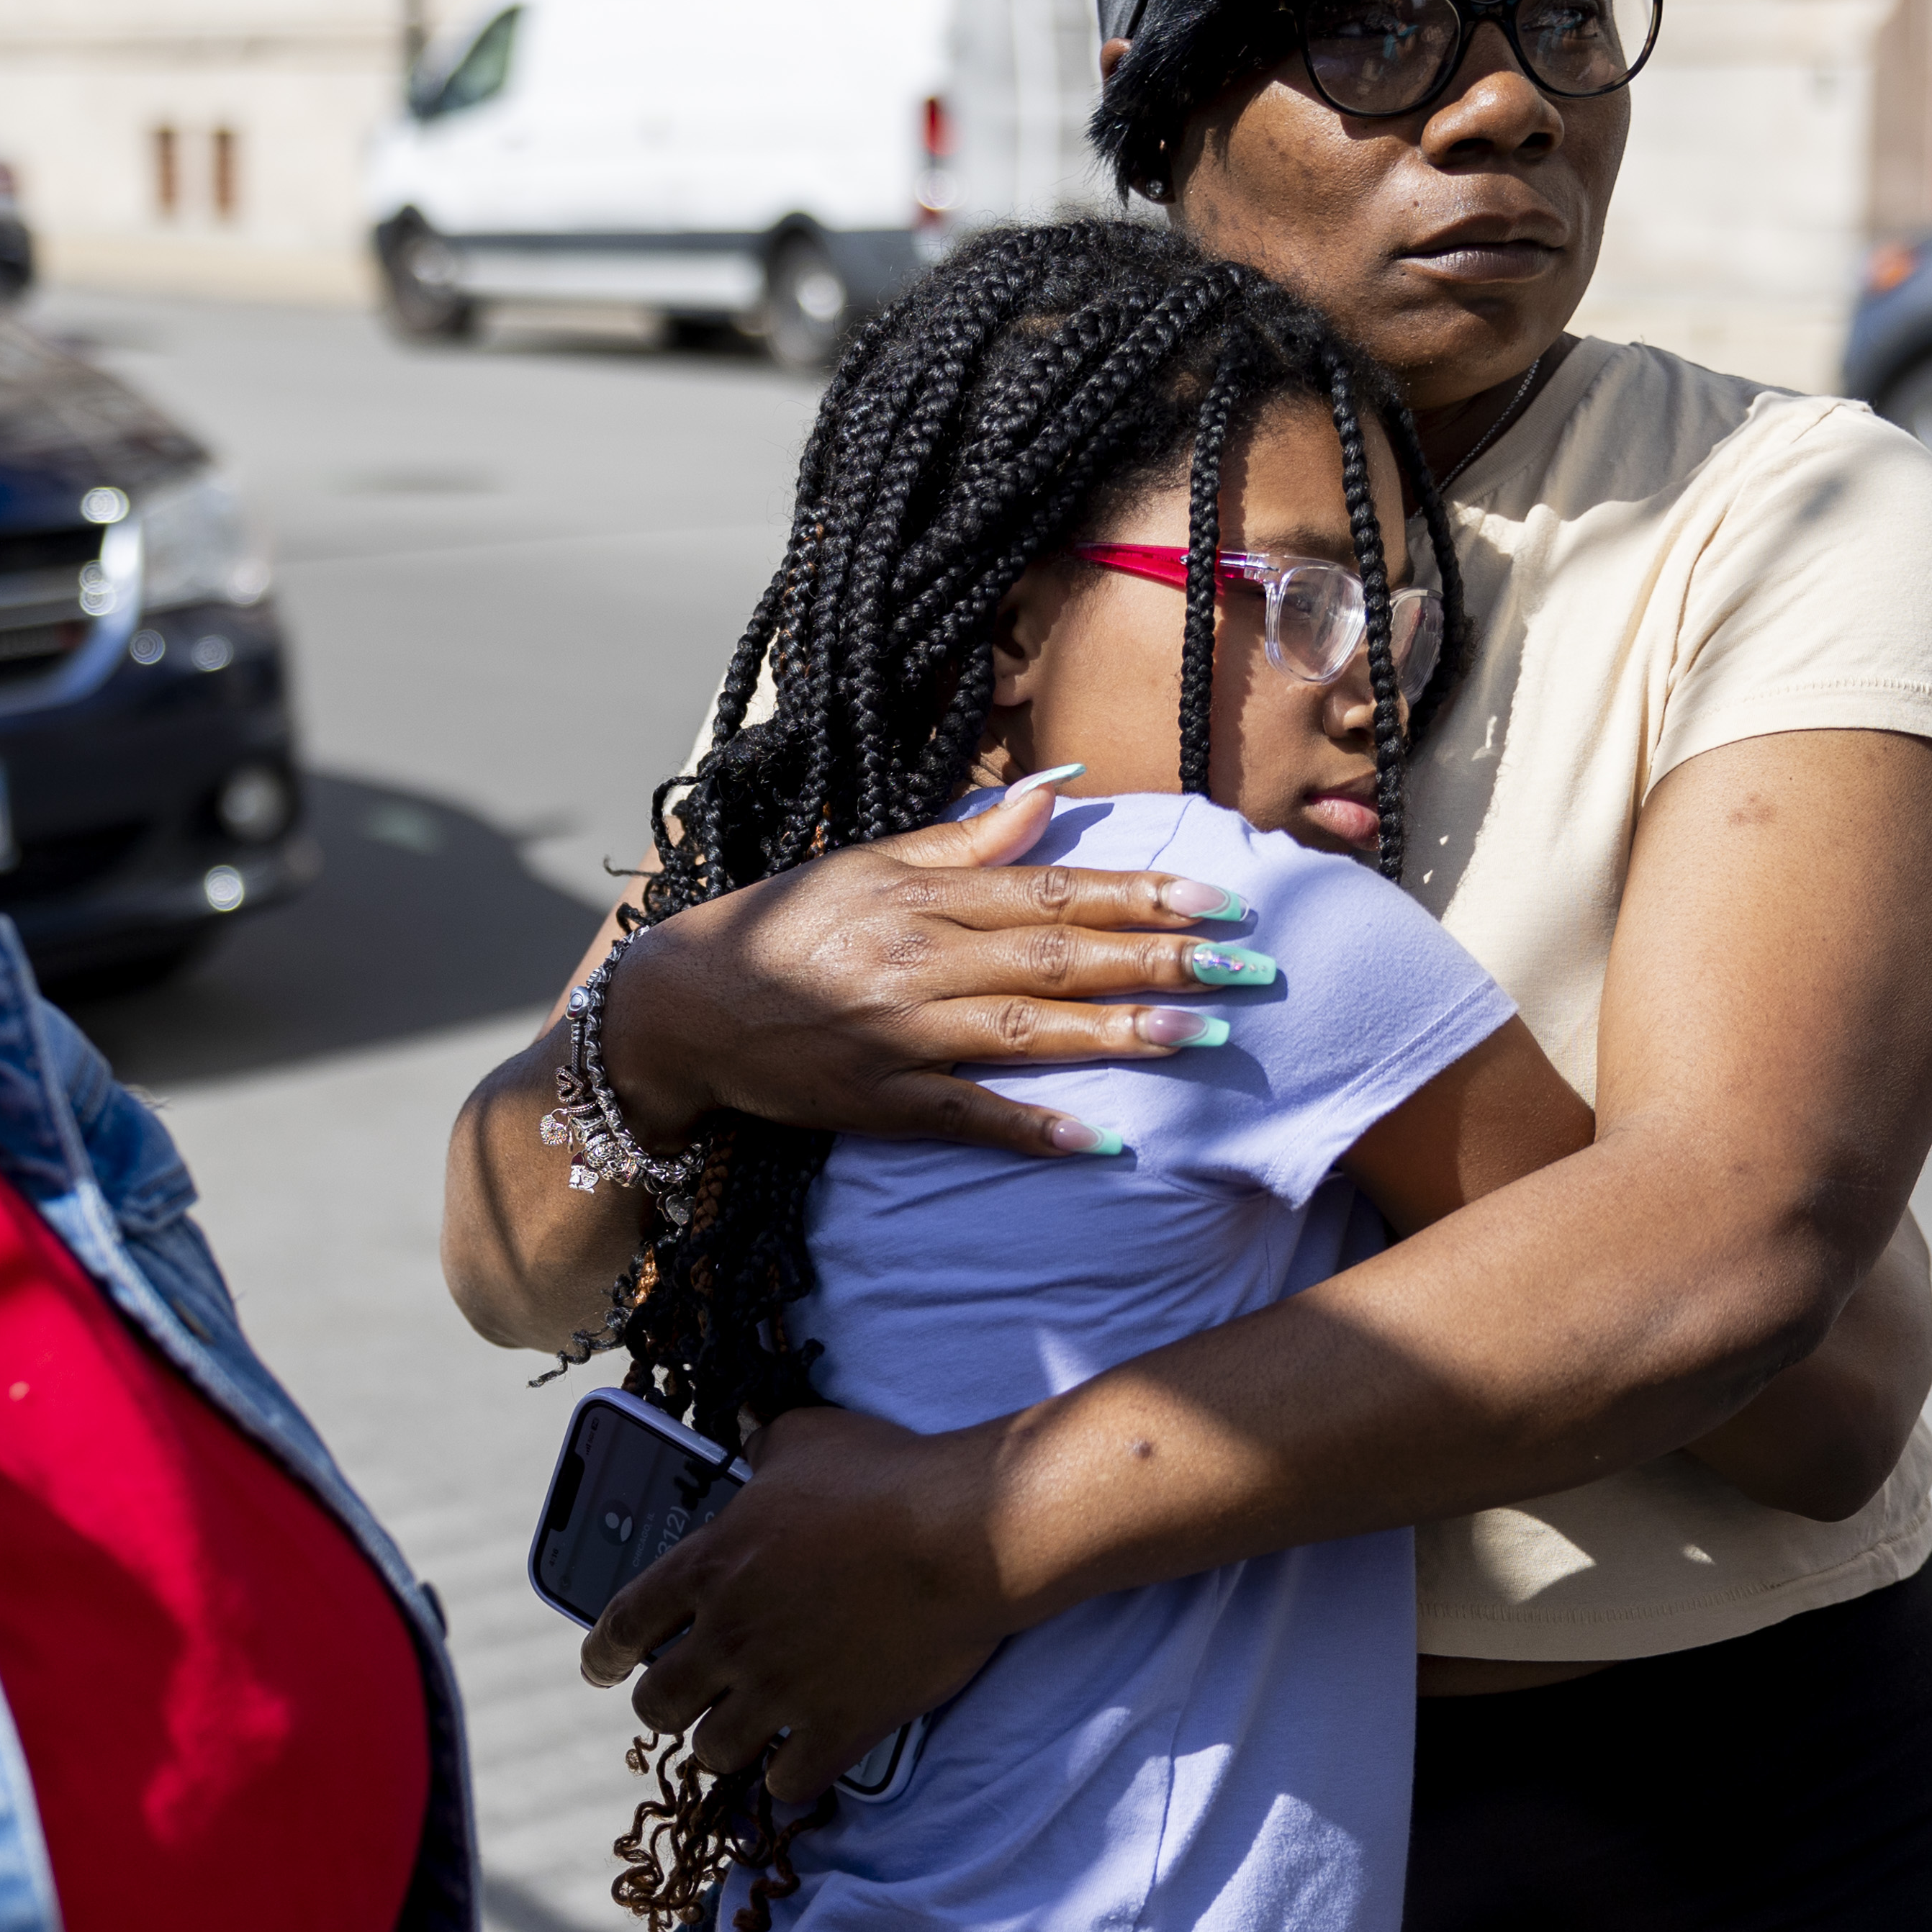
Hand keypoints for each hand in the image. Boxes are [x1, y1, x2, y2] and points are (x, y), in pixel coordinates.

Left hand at [582, 1407, 1011, 1806]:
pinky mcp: (838, 1727)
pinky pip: (788, 1782)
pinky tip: (798, 1760)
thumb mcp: (807, 1438)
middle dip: (667, 1704)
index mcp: (710, 1565)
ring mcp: (782, 1689)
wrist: (967, 1535)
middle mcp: (731, 1635)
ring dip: (724, 1741)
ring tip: (742, 1731)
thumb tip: (747, 1428)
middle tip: (686, 1699)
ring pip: (714, 1750)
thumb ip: (763, 1443)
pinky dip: (789, 1776)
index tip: (601, 1667)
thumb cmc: (887, 1476)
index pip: (623, 1623)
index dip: (602, 1653)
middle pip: (659, 1703)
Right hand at [602, 777, 1255, 1156]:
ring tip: (1203, 1037)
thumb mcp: (870, 861)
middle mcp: (919, 957)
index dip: (1140, 892)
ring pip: (1027, 1031)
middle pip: (1058, 956)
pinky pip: (966, 1116)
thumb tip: (1053, 790)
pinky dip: (1031, 1127)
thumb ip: (967, 834)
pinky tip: (1100, 1141)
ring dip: (1119, 1035)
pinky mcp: (877, 1101)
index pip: (1052, 889)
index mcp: (923, 894)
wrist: (683, 1005)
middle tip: (1248, 967)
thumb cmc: (785, 924)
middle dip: (1159, 959)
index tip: (1220, 896)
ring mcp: (899, 1033)